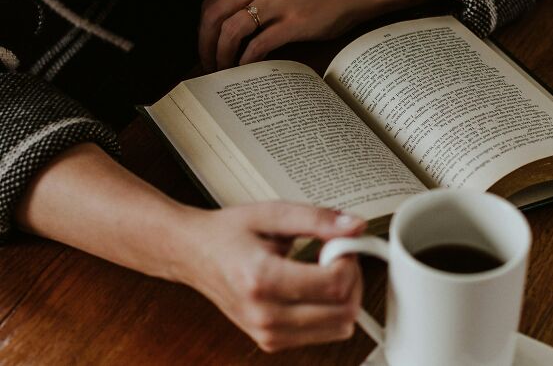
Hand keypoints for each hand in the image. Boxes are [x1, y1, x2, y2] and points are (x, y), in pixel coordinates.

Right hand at [173, 202, 365, 351]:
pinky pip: (324, 333)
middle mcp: (265, 315)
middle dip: (353, 278)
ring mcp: (267, 333)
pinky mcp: (271, 342)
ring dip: (344, 296)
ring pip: (340, 327)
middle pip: (344, 312)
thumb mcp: (273, 214)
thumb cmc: (228, 234)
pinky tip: (314, 286)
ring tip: (324, 269)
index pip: (335, 284)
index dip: (350, 259)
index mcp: (262, 280)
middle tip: (337, 254)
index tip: (341, 242)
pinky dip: (330, 310)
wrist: (194, 254)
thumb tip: (355, 226)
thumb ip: (317, 219)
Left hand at [199, 0, 436, 70]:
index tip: (204, 47)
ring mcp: (277, 2)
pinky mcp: (294, 22)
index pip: (212, 1)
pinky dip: (247, 59)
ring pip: (232, 30)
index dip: (203, 29)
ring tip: (225, 68)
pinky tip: (247, 67)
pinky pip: (259, 44)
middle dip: (206, 44)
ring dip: (223, 54)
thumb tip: (226, 28)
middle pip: (215, 16)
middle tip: (208, 63)